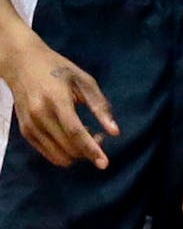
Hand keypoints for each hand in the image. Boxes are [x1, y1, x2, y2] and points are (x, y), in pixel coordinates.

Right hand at [0, 35, 117, 167]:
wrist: (23, 65)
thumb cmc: (59, 69)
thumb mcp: (84, 80)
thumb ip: (100, 106)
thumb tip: (114, 131)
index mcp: (56, 101)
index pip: (75, 132)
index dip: (91, 149)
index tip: (104, 163)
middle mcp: (40, 117)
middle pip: (67, 147)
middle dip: (88, 150)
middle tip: (100, 136)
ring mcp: (30, 126)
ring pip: (57, 155)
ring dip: (76, 153)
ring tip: (87, 133)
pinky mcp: (25, 132)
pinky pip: (47, 153)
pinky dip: (64, 151)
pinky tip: (72, 135)